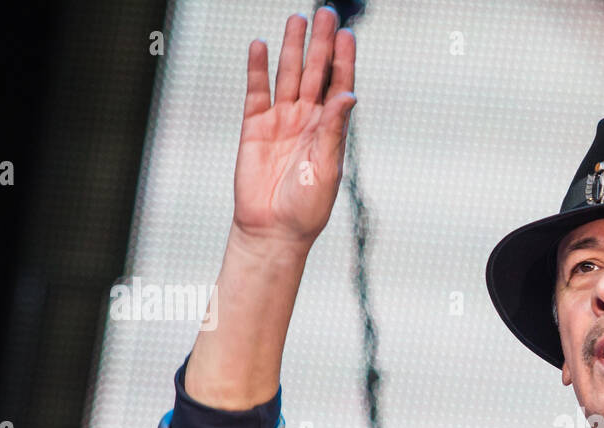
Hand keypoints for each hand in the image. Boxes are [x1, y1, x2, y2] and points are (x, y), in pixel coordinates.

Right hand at [232, 6, 355, 249]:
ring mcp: (280, 121)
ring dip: (293, 48)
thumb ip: (334, 129)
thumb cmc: (306, 208)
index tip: (348, 34)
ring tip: (298, 20)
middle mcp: (307, 121)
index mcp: (330, 131)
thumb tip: (349, 95)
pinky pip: (257, 91)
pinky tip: (260, 46)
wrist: (272, 230)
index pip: (339, 87)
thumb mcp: (328, 168)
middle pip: (315, 73)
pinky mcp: (254, 127)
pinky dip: (257, 68)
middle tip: (327, 13)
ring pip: (288, 76)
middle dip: (321, 44)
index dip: (343, 60)